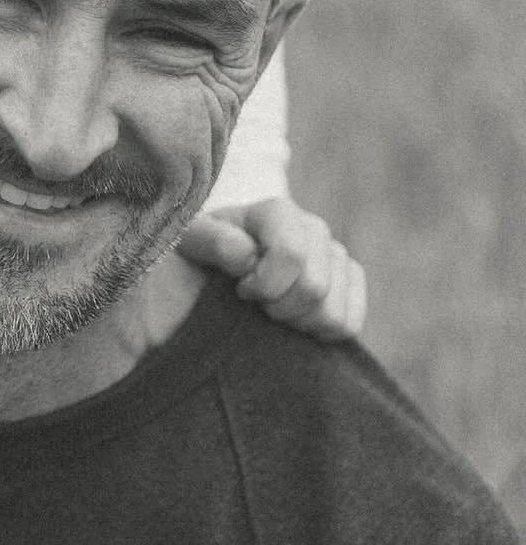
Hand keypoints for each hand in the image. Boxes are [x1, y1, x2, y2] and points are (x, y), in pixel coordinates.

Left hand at [177, 198, 366, 340]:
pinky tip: (296, 320)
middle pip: (315, 287)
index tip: (240, 289)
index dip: (264, 285)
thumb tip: (247, 256)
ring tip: (274, 310)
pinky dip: (321, 331)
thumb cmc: (204, 251)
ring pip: (334, 310)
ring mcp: (336, 255)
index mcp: (278, 213)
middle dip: (279, 307)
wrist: (220, 262)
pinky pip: (351, 321)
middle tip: (256, 304)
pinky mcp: (349, 282)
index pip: (292, 254)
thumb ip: (213, 242)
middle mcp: (314, 228)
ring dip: (298, 322)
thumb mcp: (193, 241)